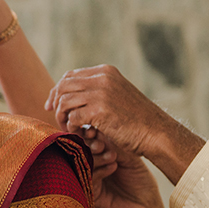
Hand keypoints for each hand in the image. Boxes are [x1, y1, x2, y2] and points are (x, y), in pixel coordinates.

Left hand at [45, 65, 169, 155]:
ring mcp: (101, 92)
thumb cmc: (137, 120)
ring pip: (64, 101)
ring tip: (69, 129)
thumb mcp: (117, 96)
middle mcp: (102, 78)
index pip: (70, 75)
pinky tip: (79, 135)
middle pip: (63, 86)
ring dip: (62, 118)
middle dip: (55, 103)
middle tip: (55, 118)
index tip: (51, 105)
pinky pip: (72, 117)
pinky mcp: (99, 110)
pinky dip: (72, 128)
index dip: (57, 90)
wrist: (157, 133)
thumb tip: (69, 96)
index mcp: (106, 72)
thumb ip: (97, 92)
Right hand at [82, 128, 162, 207]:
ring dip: (95, 157)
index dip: (88, 133)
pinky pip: (88, 178)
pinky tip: (113, 167)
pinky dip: (99, 170)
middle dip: (89, 144)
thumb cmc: (140, 179)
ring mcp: (90, 178)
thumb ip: (114, 145)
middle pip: (80, 149)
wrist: (147, 205)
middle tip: (100, 144)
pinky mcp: (91, 193)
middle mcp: (93, 164)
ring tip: (112, 156)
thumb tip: (97, 130)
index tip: (94, 130)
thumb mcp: (130, 158)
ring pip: (82, 163)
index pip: (88, 139)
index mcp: (100, 152)